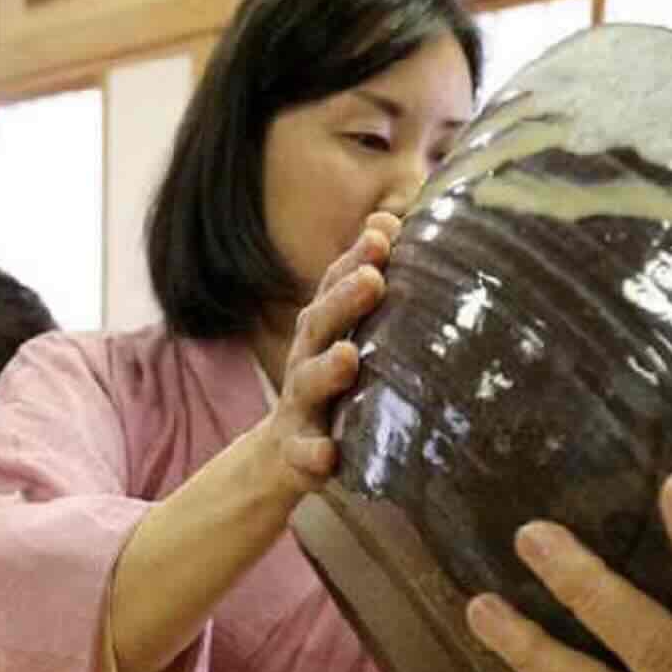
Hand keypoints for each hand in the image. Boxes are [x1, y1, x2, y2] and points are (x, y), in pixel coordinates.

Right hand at [250, 212, 396, 496]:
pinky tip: (327, 454)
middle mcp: (308, 359)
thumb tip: (389, 215)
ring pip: (308, 383)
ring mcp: (301, 405)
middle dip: (344, 301)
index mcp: (324, 329)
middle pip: (321, 324)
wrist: (282, 453)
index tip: (383, 234)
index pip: (336, 285)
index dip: (356, 259)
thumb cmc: (332, 383)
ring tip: (348, 358)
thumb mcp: (345, 332)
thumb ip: (366, 280)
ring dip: (327, 369)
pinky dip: (313, 454)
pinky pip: (302, 455)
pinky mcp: (298, 453)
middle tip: (373, 279)